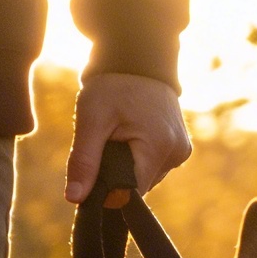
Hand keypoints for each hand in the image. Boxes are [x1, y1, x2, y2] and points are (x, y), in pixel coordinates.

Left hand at [65, 72, 190, 202]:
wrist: (138, 58)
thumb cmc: (113, 84)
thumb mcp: (91, 119)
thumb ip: (83, 161)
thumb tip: (75, 199)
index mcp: (158, 147)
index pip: (130, 193)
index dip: (108, 189)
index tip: (93, 171)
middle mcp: (177, 154)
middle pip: (138, 187)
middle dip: (116, 174)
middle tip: (104, 142)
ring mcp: (181, 151)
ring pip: (145, 178)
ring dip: (127, 167)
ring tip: (118, 135)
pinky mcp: (181, 148)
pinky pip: (153, 166)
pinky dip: (138, 159)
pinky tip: (130, 136)